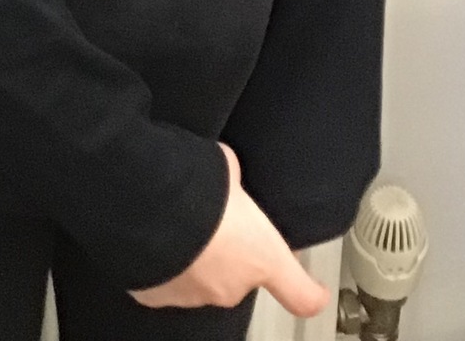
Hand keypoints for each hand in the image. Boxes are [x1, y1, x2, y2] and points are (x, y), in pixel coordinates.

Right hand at [128, 144, 329, 316]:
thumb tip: (228, 172)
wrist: (147, 206)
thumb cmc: (195, 187)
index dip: (311, 293)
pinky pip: (167, 279)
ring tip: (179, 222)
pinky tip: (157, 234)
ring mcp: (194, 296)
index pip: (301, 294)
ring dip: (195, 256)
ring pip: (201, 277)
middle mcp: (231, 287)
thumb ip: (236, 181)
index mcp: (261, 258)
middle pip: (239, 275)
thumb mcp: (229, 167)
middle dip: (228, 250)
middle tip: (212, 218)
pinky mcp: (158, 295)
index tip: (317, 291)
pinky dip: (165, 262)